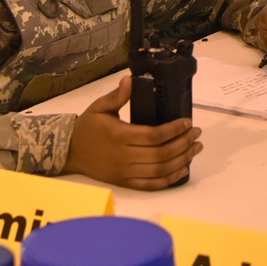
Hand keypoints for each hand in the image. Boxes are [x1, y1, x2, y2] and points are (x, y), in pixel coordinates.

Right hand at [65, 75, 202, 189]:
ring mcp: (126, 172)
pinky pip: (151, 184)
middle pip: (161, 154)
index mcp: (120, 136)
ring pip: (160, 170)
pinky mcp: (126, 183)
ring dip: (182, 160)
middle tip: (196, 134)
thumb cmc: (87, 127)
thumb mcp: (99, 107)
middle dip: (183, 143)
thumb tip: (130, 80)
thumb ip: (117, 96)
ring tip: (195, 148)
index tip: (188, 121)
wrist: (69, 152)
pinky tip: (182, 169)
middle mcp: (124, 157)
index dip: (174, 129)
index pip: (154, 135)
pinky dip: (169, 179)